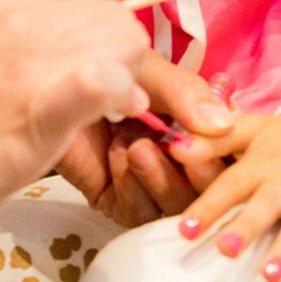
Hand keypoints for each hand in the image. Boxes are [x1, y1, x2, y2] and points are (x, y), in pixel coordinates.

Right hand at [0, 0, 150, 246]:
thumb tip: (76, 25)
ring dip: (124, 74)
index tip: (87, 45)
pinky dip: (118, 93)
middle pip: (113, 13)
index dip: (95, 14)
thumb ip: (24, 20)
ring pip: (126, 42)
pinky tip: (111, 110)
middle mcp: (22, 16)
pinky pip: (106, 79)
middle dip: (116, 48)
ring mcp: (34, 58)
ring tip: (102, 103)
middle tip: (99, 84)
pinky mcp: (45, 106)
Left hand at [57, 51, 235, 226]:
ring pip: (174, 204)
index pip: (227, 148)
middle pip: (208, 186)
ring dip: (161, 178)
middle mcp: (178, 155)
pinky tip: (118, 157)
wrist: (53, 85)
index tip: (217, 137)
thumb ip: (187, 94)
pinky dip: (131, 187)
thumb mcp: (152, 72)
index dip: (225, 149)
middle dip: (199, 173)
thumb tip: (224, 123)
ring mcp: (149, 180)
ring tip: (139, 148)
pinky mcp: (118, 199)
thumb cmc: (104, 68)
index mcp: (195, 123)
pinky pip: (137, 212)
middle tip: (182, 151)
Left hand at [171, 111, 280, 281]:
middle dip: (246, 228)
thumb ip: (213, 141)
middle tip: (226, 250)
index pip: (231, 184)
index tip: (185, 230)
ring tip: (269, 274)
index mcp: (261, 162)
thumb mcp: (250, 130)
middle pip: (266, 204)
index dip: (208, 206)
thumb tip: (176, 147)